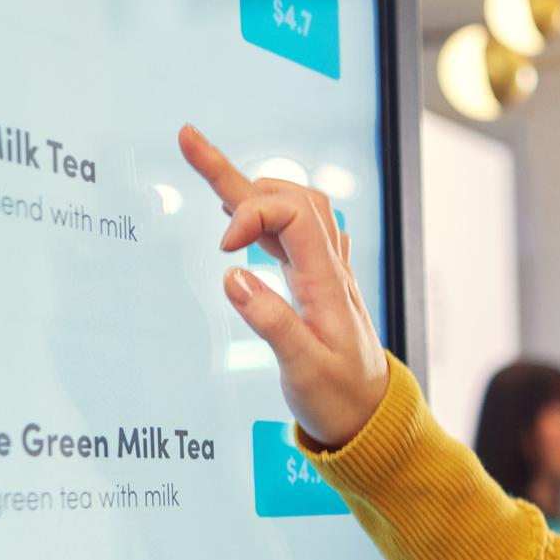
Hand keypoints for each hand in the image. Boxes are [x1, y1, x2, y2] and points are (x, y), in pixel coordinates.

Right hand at [178, 124, 389, 449]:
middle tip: (187, 140)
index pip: (292, 213)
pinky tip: (241, 214)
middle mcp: (329, 267)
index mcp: (328, 281)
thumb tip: (232, 277)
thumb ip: (271, 323)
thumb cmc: (341, 399)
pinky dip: (262, 213)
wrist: (372, 418)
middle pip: (289, 195)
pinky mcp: (316, 285)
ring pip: (291, 208)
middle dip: (236, 171)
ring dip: (248, 184)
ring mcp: (324, 273)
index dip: (251, 215)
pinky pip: (292, 233)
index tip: (223, 249)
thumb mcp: (304, 369)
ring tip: (202, 158)